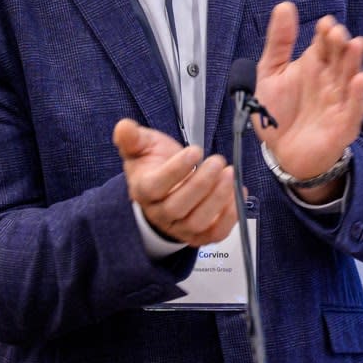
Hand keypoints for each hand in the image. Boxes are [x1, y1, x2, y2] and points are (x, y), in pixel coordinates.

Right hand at [112, 118, 237, 245]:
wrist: (167, 186)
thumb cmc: (156, 164)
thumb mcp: (143, 146)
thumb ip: (133, 138)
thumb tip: (123, 127)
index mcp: (143, 190)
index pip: (155, 187)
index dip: (176, 170)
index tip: (195, 151)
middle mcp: (159, 213)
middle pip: (177, 207)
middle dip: (202, 183)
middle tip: (218, 161)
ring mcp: (180, 227)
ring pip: (197, 221)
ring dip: (218, 198)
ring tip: (230, 174)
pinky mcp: (200, 235)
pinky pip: (215, 233)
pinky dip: (230, 216)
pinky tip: (238, 192)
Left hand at [252, 2, 362, 202]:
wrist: (281, 154)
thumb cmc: (277, 114)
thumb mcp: (269, 73)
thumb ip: (279, 42)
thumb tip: (284, 6)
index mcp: (314, 66)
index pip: (324, 45)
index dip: (326, 34)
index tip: (325, 24)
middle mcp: (330, 82)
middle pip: (340, 59)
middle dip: (341, 45)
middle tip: (337, 33)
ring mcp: (339, 102)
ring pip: (350, 79)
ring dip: (353, 63)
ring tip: (355, 45)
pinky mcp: (343, 125)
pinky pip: (353, 109)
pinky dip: (357, 95)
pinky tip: (359, 80)